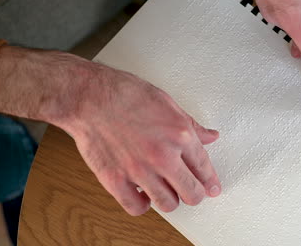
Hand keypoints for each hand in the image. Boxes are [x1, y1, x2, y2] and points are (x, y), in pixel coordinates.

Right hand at [61, 61, 221, 214]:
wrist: (88, 97)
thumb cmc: (125, 94)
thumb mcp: (167, 103)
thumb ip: (192, 125)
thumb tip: (210, 137)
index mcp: (180, 135)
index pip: (204, 168)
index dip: (210, 182)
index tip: (212, 188)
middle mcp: (163, 156)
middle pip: (191, 193)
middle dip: (194, 194)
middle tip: (191, 191)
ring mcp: (139, 170)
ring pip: (168, 204)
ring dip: (169, 199)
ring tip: (165, 189)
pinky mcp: (116, 180)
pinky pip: (137, 208)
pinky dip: (143, 204)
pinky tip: (142, 193)